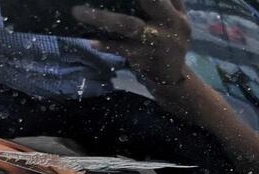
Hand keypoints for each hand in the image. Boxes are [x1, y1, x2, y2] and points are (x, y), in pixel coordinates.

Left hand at [73, 0, 191, 85]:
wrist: (174, 79)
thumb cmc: (172, 41)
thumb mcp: (179, 19)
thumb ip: (171, 0)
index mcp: (175, 14)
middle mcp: (168, 25)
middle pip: (151, 1)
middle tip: (88, 2)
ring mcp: (154, 43)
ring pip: (128, 25)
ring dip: (103, 18)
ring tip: (79, 12)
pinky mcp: (142, 59)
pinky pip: (121, 50)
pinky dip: (107, 45)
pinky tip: (92, 42)